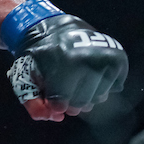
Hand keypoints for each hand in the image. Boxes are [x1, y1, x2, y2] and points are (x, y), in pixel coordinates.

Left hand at [8, 15, 127, 120]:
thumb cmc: (39, 55)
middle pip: (81, 103)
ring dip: (87, 94)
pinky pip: (114, 88)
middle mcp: (86, 58)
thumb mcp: (25, 75)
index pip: (61, 103)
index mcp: (62, 61)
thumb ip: (32, 103)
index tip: (53, 95)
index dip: (55, 103)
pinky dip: (104, 85)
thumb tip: (54, 116)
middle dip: (71, 101)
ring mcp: (104, 57)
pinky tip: (93, 73)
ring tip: (78, 79)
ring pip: (99, 98)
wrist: (53, 27)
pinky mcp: (118, 57)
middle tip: (66, 87)